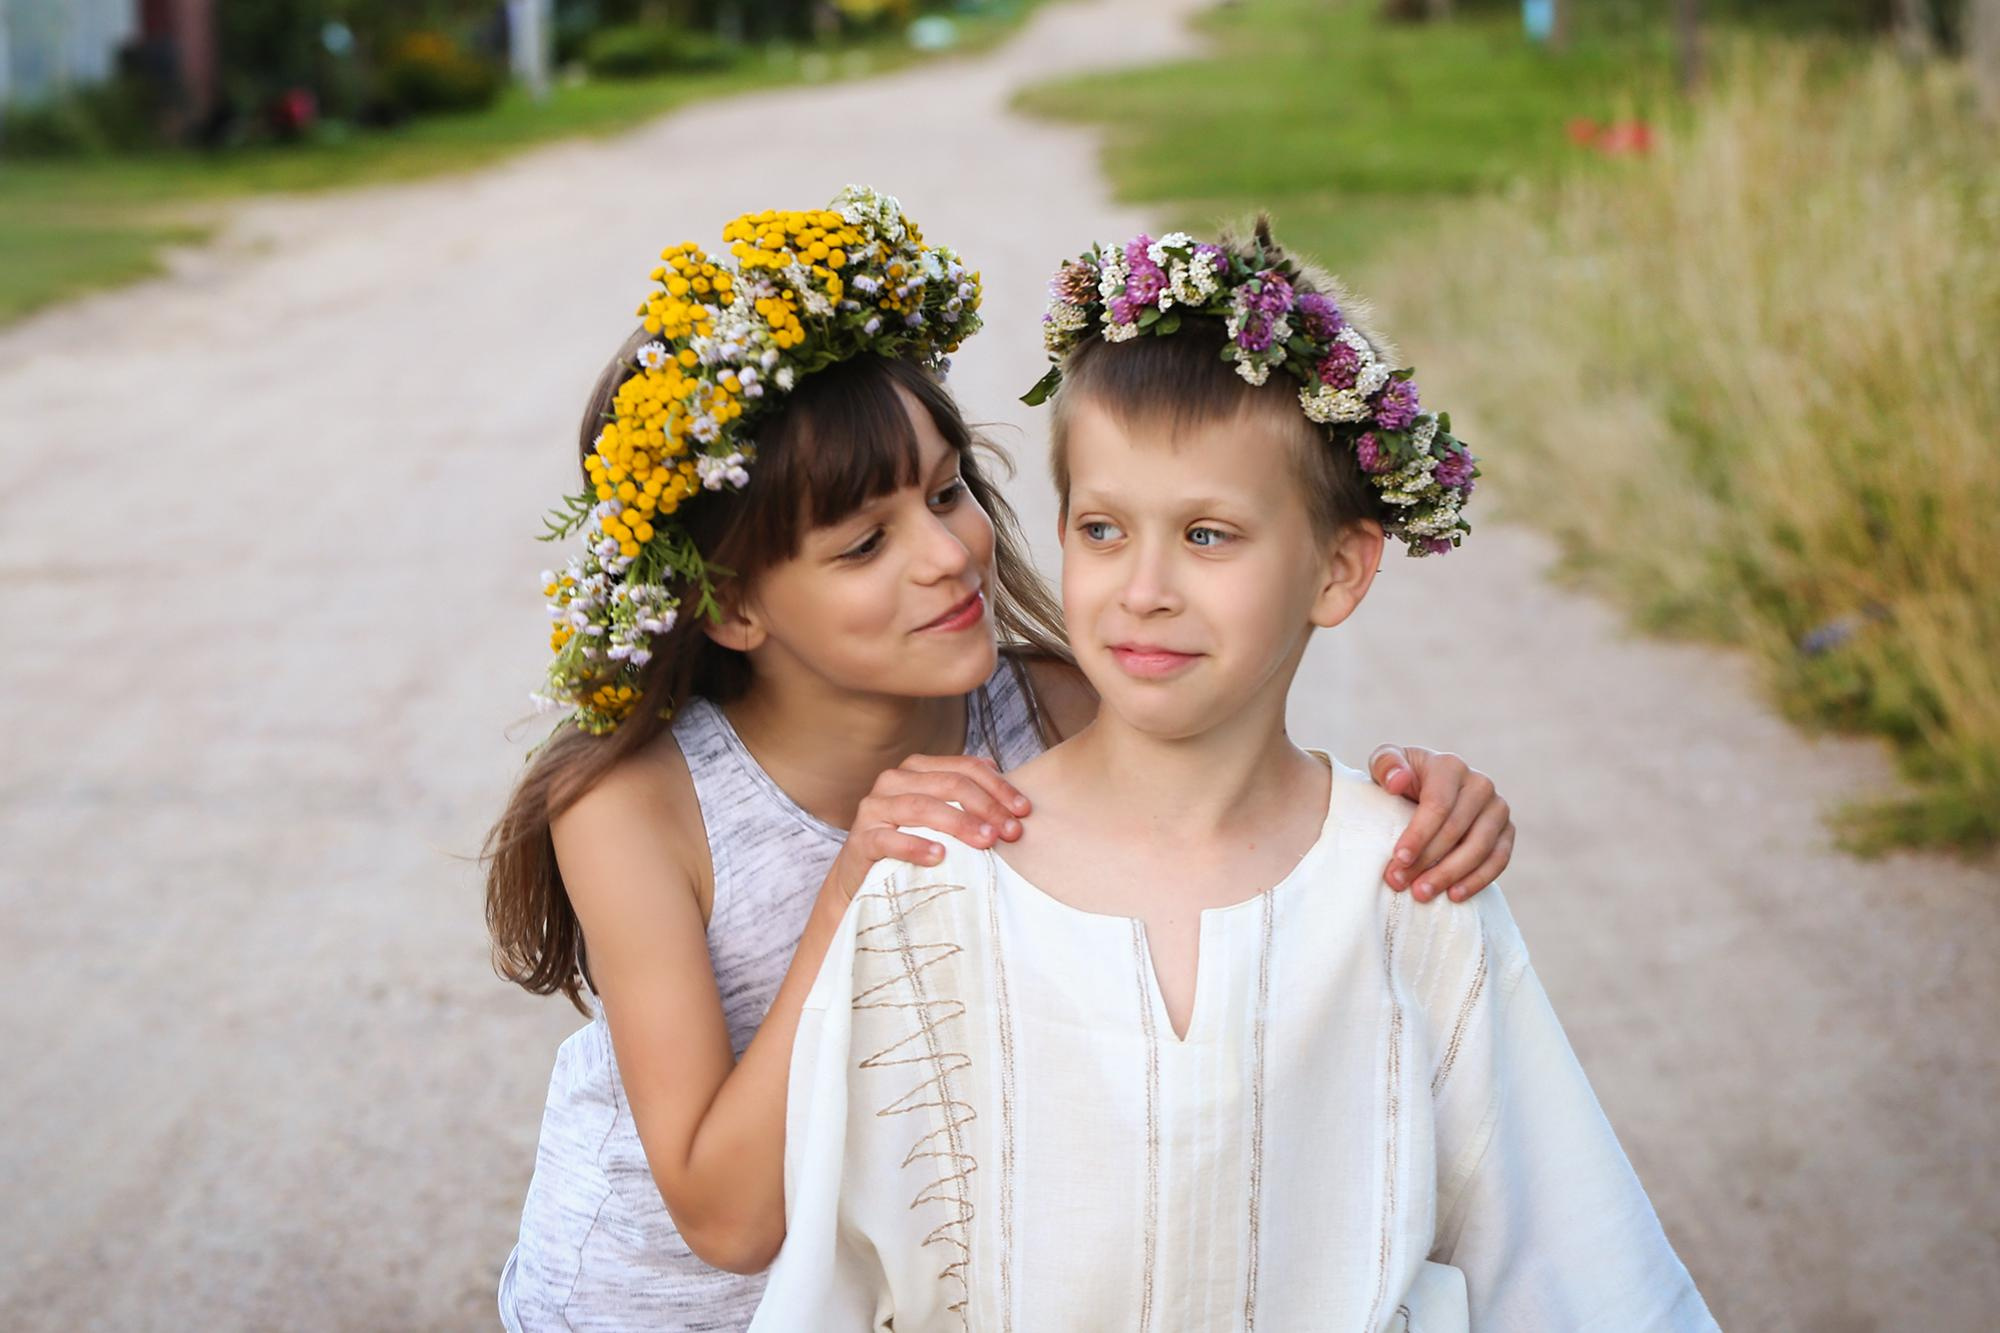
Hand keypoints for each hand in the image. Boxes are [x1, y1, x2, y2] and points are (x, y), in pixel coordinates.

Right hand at [825, 755, 1031, 901]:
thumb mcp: (940, 816)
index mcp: (917, 769)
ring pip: (921, 806)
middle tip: (1012, 831)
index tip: (1024, 810)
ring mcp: (874, 808)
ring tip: (986, 841)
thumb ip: (965, 796)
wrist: (862, 879)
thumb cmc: (909, 843)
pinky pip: (889, 840)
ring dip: (959, 823)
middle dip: (986, 806)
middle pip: (948, 784)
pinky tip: (940, 856)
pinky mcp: (861, 839)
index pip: (965, 768)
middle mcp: (894, 780)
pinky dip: (916, 846)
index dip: (998, 786)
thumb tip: (999, 771)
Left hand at [1368, 745, 1515, 903]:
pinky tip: (1454, 895)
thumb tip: (1398, 781)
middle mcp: (1480, 784)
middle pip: (1456, 829)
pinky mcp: (1507, 831)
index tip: (1399, 859)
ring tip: (1422, 893)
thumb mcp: (1385, 762)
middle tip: (1399, 882)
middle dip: (1426, 860)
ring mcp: (1498, 808)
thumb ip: (1385, 764)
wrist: (1426, 789)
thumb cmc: (1401, 779)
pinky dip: (1478, 880)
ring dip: (1450, 874)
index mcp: (1450, 766)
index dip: (1418, 834)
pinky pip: (1499, 859)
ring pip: (1480, 847)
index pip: (1437, 805)